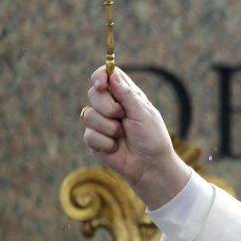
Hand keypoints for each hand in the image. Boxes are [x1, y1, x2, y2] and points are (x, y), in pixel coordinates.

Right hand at [82, 66, 190, 208]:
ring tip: (122, 135)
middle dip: (107, 105)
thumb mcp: (143, 113)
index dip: (100, 76)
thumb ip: (127, 94)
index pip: (108, 76)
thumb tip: (112, 73)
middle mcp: (112, 106)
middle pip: (93, 93)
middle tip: (121, 116)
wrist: (150, 166)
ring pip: (88, 114)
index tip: (100, 83)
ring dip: (108, 127)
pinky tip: (115, 147)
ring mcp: (102, 123)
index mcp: (127, 96)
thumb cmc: (152, 138)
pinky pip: (88, 134)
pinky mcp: (95, 140)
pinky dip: (104, 142)